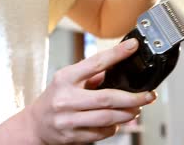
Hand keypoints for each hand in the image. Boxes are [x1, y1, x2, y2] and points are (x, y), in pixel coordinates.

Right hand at [25, 39, 156, 143]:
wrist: (35, 124)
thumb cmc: (56, 97)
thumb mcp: (68, 79)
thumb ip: (91, 73)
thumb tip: (119, 64)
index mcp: (66, 78)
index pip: (96, 62)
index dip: (117, 54)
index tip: (134, 46)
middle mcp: (66, 99)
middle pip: (107, 98)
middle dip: (133, 98)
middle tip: (148, 95)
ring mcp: (68, 120)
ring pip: (107, 118)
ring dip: (127, 114)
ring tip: (137, 108)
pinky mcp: (72, 136)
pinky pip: (101, 132)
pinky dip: (114, 127)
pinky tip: (118, 121)